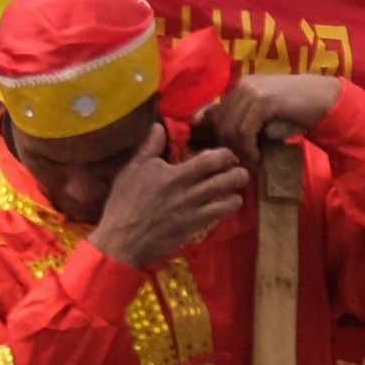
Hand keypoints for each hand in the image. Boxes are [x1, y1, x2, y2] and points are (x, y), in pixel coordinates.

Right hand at [89, 141, 250, 271]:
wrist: (123, 239)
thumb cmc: (124, 202)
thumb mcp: (131, 170)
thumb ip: (149, 147)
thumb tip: (160, 126)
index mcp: (172, 173)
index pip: (207, 159)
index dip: (224, 155)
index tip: (226, 153)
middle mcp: (187, 190)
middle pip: (222, 176)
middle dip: (236, 170)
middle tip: (239, 166)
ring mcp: (193, 209)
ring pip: (225, 195)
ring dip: (237, 187)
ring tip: (240, 183)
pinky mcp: (194, 225)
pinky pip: (219, 213)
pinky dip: (230, 205)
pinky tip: (232, 201)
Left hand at [189, 72, 345, 159]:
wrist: (325, 100)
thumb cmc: (296, 113)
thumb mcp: (265, 118)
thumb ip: (246, 124)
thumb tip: (222, 144)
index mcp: (239, 88)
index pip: (213, 114)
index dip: (215, 137)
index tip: (225, 155)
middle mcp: (241, 86)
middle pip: (220, 124)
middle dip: (229, 147)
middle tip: (243, 162)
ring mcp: (251, 91)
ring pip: (231, 130)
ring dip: (241, 152)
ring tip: (254, 162)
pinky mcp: (263, 101)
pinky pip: (245, 132)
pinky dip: (250, 150)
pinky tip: (260, 158)